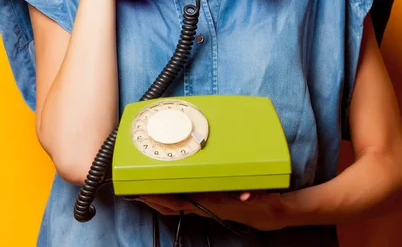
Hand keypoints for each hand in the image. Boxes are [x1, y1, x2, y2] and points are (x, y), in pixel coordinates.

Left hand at [131, 191, 290, 231]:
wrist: (268, 213)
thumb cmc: (259, 201)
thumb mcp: (258, 196)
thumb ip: (253, 195)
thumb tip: (248, 196)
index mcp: (211, 203)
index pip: (181, 202)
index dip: (162, 198)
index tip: (146, 191)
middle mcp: (204, 206)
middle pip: (171, 206)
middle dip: (151, 199)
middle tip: (133, 190)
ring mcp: (204, 206)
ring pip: (174, 206)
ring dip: (157, 200)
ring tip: (142, 190)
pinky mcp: (206, 203)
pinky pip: (182, 202)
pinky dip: (169, 198)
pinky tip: (164, 190)